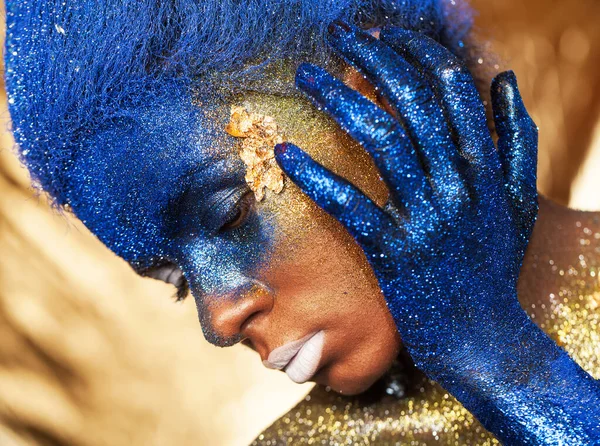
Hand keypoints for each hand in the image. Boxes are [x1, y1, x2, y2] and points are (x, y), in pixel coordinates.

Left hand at [276, 22, 537, 374]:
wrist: (484, 339)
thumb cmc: (495, 267)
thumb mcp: (519, 200)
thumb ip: (516, 137)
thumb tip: (502, 79)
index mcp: (485, 165)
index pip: (450, 85)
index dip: (413, 49)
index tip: (380, 33)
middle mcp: (457, 182)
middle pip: (411, 99)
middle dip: (372, 55)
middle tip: (337, 34)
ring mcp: (425, 217)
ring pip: (380, 138)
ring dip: (338, 97)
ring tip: (305, 73)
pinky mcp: (393, 252)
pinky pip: (348, 204)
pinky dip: (315, 175)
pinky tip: (285, 151)